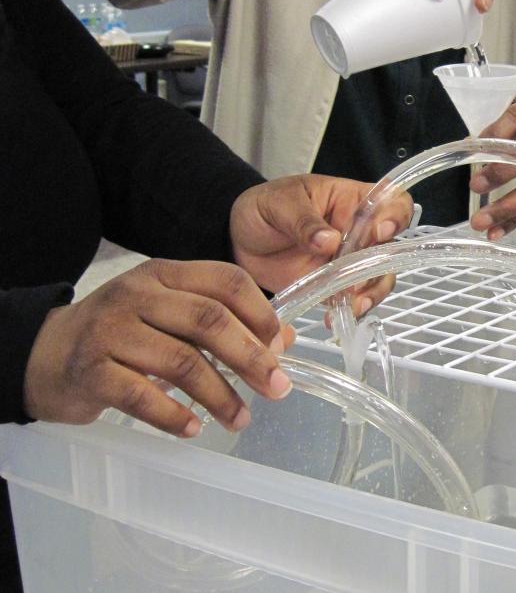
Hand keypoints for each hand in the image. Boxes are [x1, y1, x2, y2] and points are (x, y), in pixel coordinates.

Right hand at [24, 260, 296, 436]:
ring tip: (241, 419)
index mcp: (165, 274)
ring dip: (220, 395)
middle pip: (209, 320)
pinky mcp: (90, 371)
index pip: (226, 280)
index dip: (260, 313)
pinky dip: (173, 416)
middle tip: (277, 387)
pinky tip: (193, 429)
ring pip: (182, 361)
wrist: (44, 354)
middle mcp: (138, 295)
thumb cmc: (122, 334)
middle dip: (251, 358)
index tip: (280, 347)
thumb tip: (283, 341)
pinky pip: (142, 396)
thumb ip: (222, 320)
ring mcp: (111, 331)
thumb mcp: (169, 314)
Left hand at [230, 175, 413, 315]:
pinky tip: (335, 315)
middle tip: (355, 279)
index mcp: (352, 200)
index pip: (392, 202)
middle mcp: (360, 231)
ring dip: (370, 292)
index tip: (379, 233)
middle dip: (379, 266)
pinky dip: (352, 310)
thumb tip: (329, 240)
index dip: (395, 217)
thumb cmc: (263, 208)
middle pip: (392, 247)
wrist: (238, 239)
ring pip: (380, 277)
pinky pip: (357, 299)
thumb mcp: (279, 204)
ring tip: (350, 304)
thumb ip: (303, 221)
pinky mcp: (337, 284)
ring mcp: (350, 260)